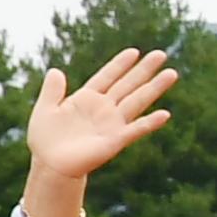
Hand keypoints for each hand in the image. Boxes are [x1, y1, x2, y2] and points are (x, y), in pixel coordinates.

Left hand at [21, 46, 174, 216]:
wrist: (49, 165)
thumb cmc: (45, 139)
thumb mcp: (45, 110)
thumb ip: (51, 91)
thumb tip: (55, 70)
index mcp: (87, 99)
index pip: (107, 77)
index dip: (119, 65)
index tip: (134, 51)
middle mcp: (104, 108)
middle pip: (127, 85)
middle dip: (144, 70)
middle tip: (161, 54)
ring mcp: (112, 124)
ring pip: (137, 101)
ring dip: (154, 88)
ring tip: (171, 74)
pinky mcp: (114, 141)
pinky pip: (135, 130)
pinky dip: (149, 123)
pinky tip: (164, 114)